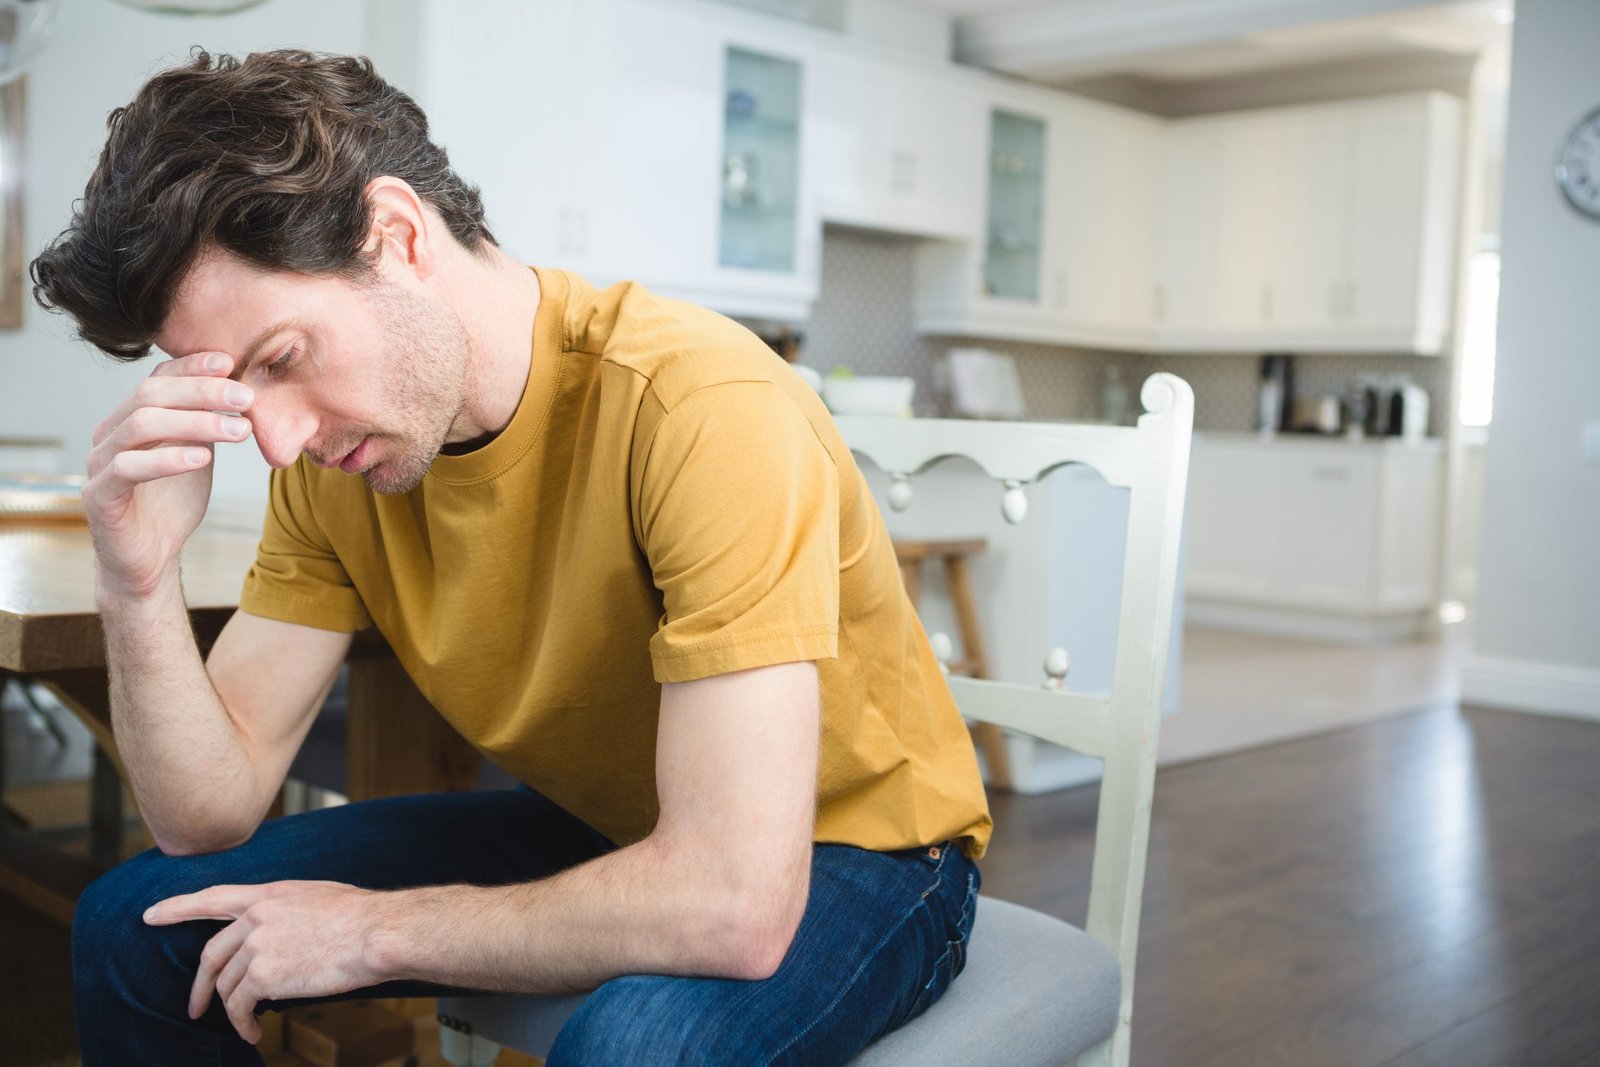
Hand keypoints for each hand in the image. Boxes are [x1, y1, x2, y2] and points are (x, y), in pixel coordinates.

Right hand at [83, 352, 253, 601]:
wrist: (150, 558)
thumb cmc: (172, 503)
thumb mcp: (197, 456)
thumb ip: (206, 426)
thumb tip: (238, 390)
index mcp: (131, 419)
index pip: (158, 379)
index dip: (192, 367)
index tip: (230, 361)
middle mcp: (109, 434)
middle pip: (150, 395)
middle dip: (202, 391)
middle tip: (245, 397)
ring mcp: (100, 463)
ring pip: (141, 426)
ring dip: (195, 423)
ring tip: (238, 430)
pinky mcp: (98, 496)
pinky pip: (128, 469)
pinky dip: (167, 459)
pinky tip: (202, 458)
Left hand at [144, 879, 385, 1043]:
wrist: (376, 934)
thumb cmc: (364, 918)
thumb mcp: (320, 897)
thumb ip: (289, 911)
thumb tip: (283, 932)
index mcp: (270, 894)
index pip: (212, 897)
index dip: (177, 906)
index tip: (150, 914)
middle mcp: (255, 917)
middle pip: (212, 955)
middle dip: (200, 985)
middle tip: (195, 1007)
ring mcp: (256, 945)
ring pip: (226, 986)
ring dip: (232, 1011)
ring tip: (247, 1027)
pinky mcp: (262, 975)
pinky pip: (239, 1007)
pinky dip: (242, 1024)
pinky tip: (254, 1033)